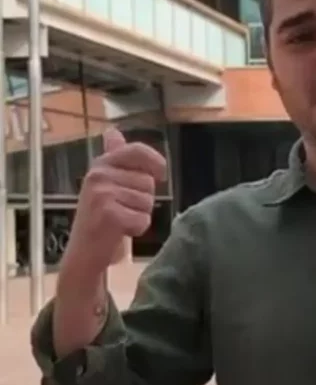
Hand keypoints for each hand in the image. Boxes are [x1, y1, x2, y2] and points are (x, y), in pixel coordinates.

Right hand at [65, 128, 166, 273]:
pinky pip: (143, 219)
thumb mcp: (105, 183)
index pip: (136, 151)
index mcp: (101, 165)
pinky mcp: (108, 215)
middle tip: (122, 209)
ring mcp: (102, 194)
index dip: (155, 161)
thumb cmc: (99, 217)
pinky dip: (137, 229)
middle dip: (143, 199)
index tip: (161, 173)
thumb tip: (113, 132)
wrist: (83, 252)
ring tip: (119, 220)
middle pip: (149, 182)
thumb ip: (114, 158)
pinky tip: (119, 231)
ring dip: (140, 215)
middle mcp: (99, 175)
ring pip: (148, 202)